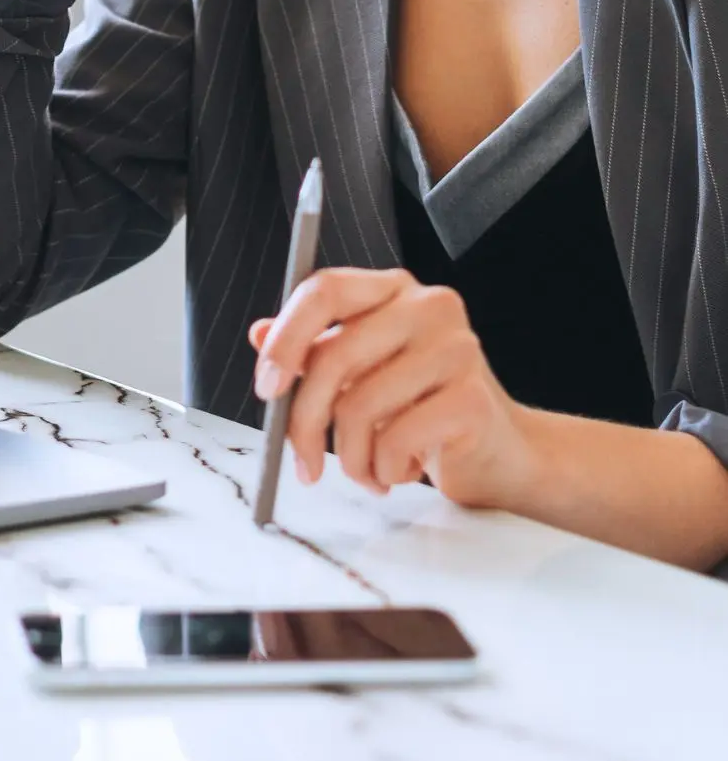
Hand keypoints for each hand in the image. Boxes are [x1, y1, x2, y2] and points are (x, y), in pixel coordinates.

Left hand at [248, 268, 535, 507]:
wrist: (500, 452)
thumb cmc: (423, 409)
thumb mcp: (363, 373)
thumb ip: (315, 351)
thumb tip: (260, 334)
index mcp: (393, 290)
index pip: (324, 290)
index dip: (286, 338)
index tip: (267, 386)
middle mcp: (427, 306)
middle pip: (333, 357)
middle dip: (306, 421)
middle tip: (302, 461)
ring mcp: (455, 348)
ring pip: (360, 406)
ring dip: (351, 457)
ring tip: (368, 469)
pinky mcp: (471, 397)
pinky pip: (396, 440)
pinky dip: (386, 469)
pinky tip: (402, 470)